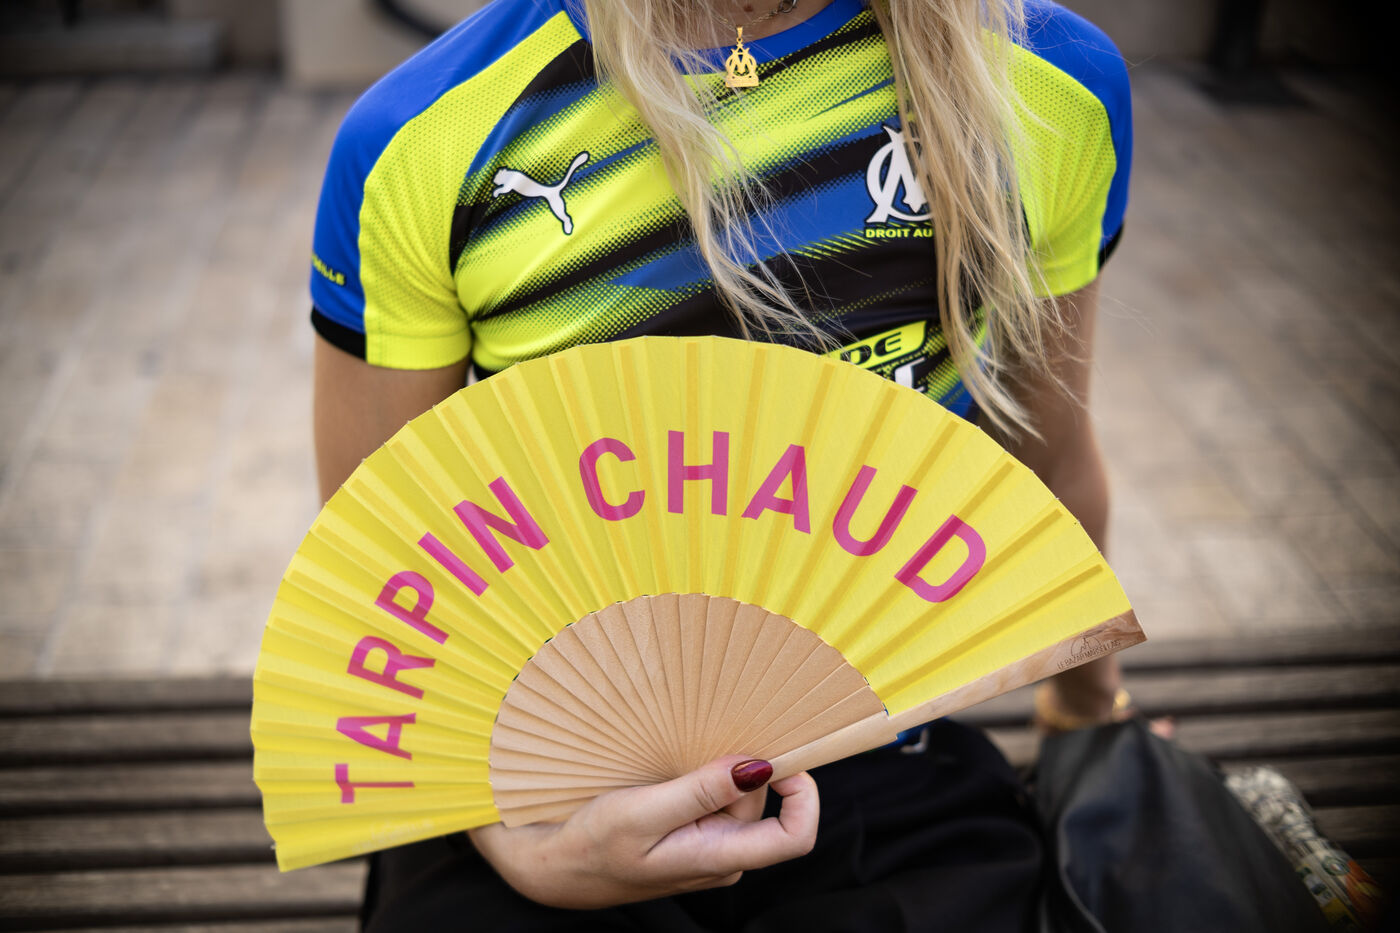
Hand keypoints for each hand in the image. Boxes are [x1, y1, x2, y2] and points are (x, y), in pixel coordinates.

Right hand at [468, 756, 818, 908]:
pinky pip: (716, 798)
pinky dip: (703, 775)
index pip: (795, 836)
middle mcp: (724, 857)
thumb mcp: (641, 814)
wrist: (553, 867)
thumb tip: (758, 767)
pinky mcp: (692, 834)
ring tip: (672, 761)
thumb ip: (701, 792)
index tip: (781, 752)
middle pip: (763, 801)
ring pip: (738, 795)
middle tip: (694, 746)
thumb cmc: (591, 845)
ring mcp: (708, 846)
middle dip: (740, 767)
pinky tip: (670, 769)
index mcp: (719, 860)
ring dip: (717, 768)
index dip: (803, 793)